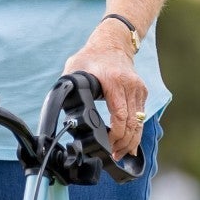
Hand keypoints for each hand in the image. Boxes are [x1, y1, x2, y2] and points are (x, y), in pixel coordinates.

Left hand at [65, 24, 146, 157]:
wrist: (113, 42)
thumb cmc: (92, 57)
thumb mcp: (74, 69)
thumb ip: (67, 87)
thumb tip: (57, 106)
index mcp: (114, 82)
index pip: (120, 115)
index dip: (116, 135)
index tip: (108, 146)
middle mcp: (130, 86)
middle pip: (133, 123)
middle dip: (124, 144)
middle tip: (114, 156)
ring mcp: (138, 90)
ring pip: (140, 122)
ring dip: (131, 141)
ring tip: (121, 154)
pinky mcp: (142, 92)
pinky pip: (141, 117)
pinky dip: (136, 132)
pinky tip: (130, 144)